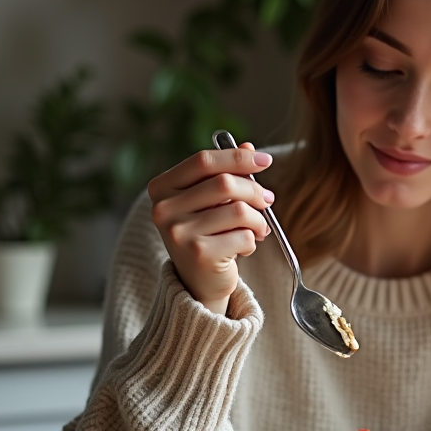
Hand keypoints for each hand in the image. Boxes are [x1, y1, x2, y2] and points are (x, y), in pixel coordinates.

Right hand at [148, 144, 274, 314]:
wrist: (198, 283)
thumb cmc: (207, 235)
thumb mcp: (212, 201)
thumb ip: (226, 173)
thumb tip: (249, 147)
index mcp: (161, 188)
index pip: (203, 161)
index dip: (237, 157)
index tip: (266, 160)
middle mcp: (163, 209)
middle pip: (224, 183)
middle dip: (254, 191)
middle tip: (268, 201)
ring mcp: (178, 232)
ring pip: (238, 210)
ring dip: (258, 219)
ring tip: (259, 229)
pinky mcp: (198, 254)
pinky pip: (242, 236)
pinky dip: (252, 241)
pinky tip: (244, 248)